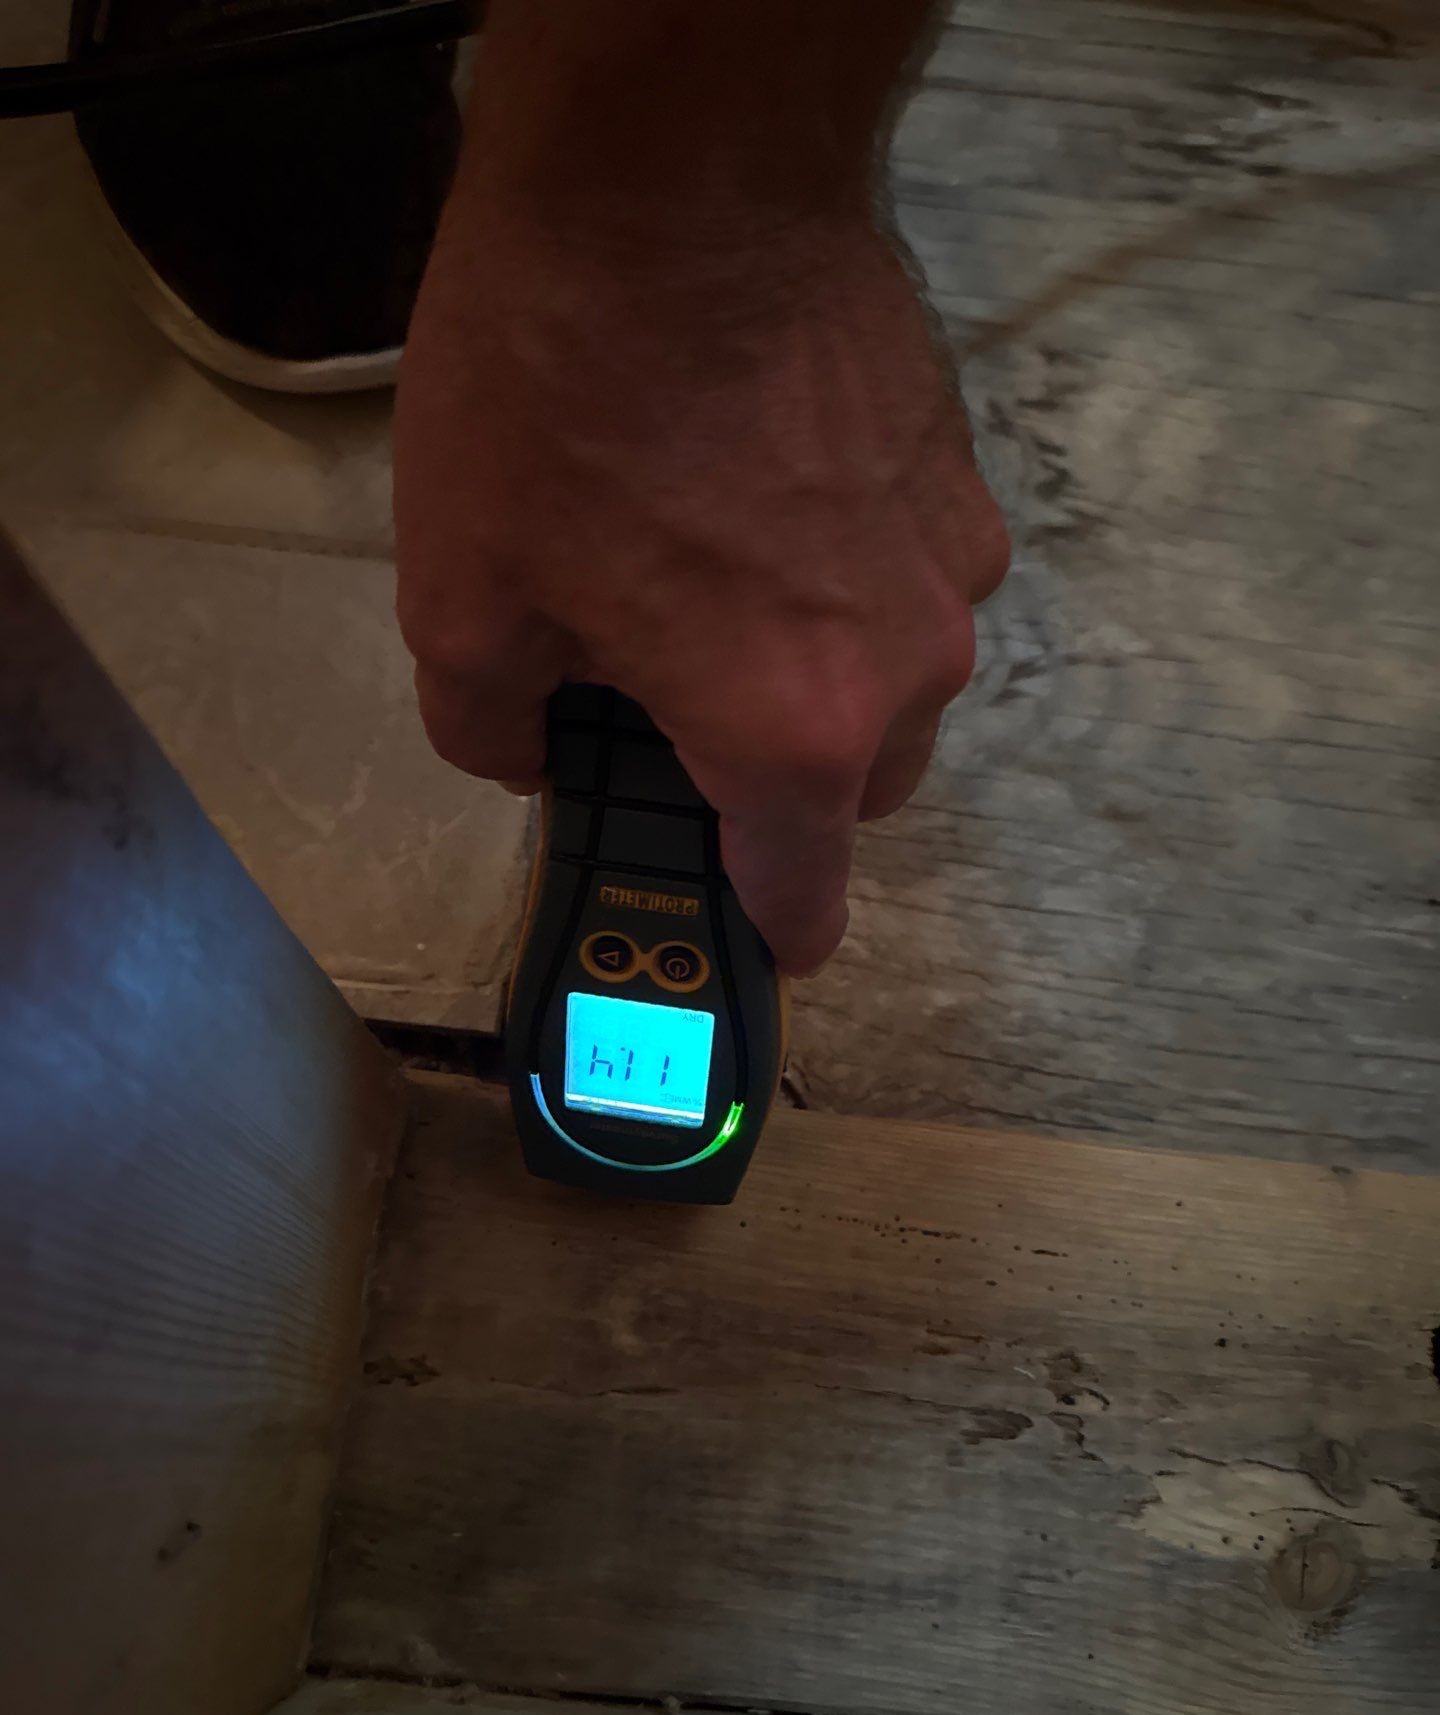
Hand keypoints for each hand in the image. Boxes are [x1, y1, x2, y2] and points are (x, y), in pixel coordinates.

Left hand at [394, 188, 1008, 974]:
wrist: (678, 171)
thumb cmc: (565, 389)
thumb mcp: (460, 593)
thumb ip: (490, 729)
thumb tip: (529, 750)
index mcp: (789, 727)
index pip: (805, 890)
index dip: (770, 931)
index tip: (756, 942)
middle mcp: (904, 662)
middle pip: (855, 789)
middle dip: (774, 778)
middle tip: (674, 707)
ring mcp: (946, 558)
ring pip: (890, 677)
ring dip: (813, 666)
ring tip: (708, 568)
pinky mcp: (957, 466)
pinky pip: (900, 572)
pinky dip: (840, 572)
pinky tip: (754, 490)